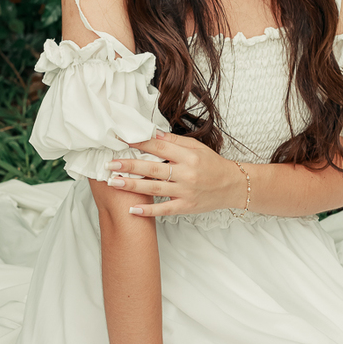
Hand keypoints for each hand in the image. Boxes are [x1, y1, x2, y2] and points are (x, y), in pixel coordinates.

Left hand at [106, 132, 248, 218]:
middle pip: (152, 168)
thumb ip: (175, 142)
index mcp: (188, 156)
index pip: (159, 146)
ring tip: (113, 182)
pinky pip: (164, 209)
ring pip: (154, 188)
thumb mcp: (197, 148)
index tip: (122, 140)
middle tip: (110, 163)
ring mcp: (185, 191)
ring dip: (132, 186)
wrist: (232, 186)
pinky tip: (132, 209)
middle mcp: (186, 173)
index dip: (139, 143)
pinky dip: (148, 210)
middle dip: (129, 165)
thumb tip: (153, 133)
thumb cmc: (213, 165)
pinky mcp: (186, 206)